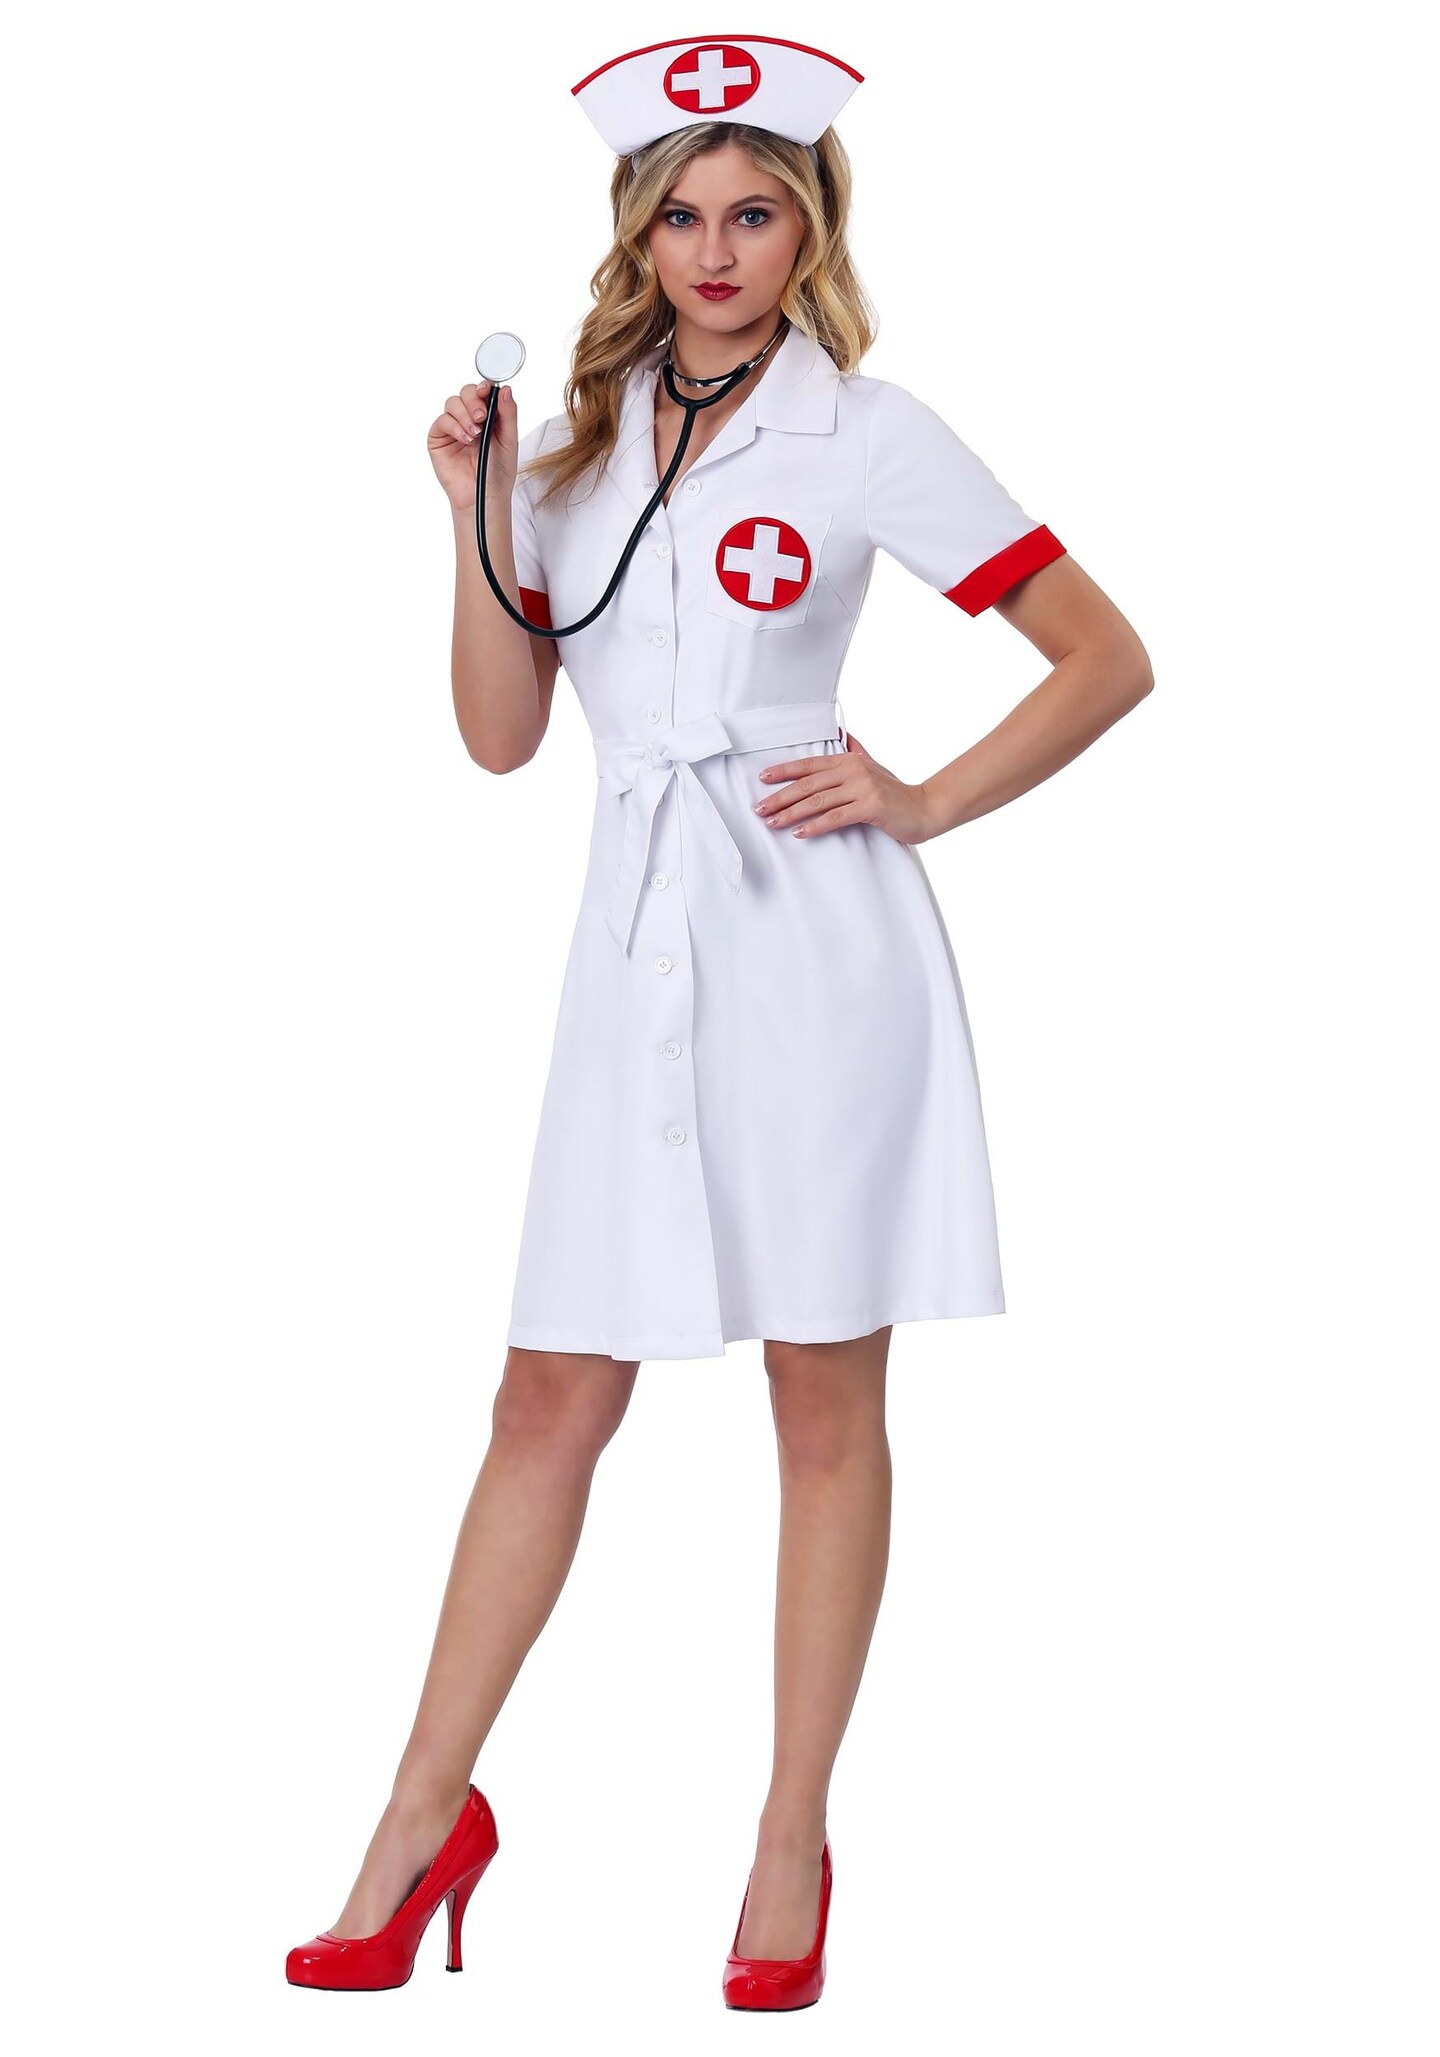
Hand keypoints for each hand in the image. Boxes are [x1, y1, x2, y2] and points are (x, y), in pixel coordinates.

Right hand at [427, 378, 518, 516]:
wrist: (485, 496)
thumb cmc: (498, 473)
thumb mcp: (509, 440)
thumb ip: (508, 414)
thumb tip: (506, 390)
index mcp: (488, 416)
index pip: (483, 391)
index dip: (484, 387)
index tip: (487, 391)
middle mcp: (469, 419)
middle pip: (465, 392)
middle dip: (474, 400)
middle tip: (482, 417)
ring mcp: (453, 427)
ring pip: (452, 403)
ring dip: (464, 415)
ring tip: (475, 434)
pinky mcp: (439, 438)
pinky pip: (442, 420)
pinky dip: (454, 426)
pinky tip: (465, 439)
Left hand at [752, 731, 938, 844]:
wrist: (925, 808)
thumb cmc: (896, 793)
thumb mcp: (873, 767)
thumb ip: (854, 752)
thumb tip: (837, 734)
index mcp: (850, 759)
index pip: (810, 764)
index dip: (785, 770)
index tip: (762, 778)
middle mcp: (854, 770)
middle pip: (809, 784)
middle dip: (780, 796)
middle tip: (759, 808)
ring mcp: (863, 788)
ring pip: (818, 801)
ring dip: (791, 813)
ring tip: (772, 822)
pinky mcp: (870, 807)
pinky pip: (836, 818)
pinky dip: (815, 826)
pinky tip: (799, 833)